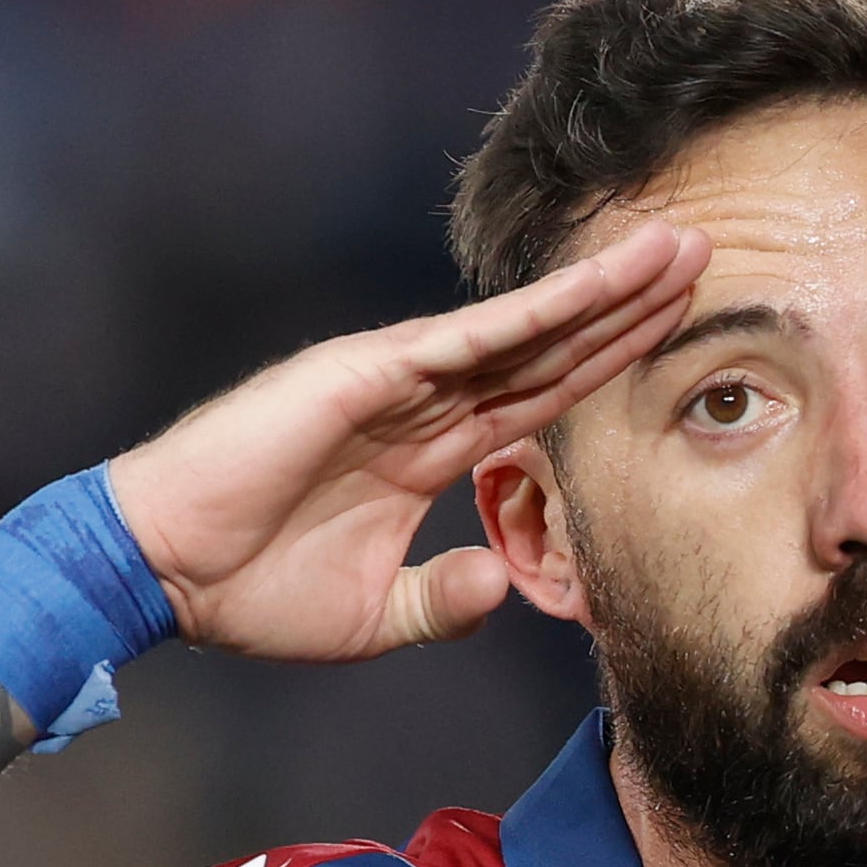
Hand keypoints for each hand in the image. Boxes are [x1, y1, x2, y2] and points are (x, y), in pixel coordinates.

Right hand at [106, 221, 710, 659]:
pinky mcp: (359, 375)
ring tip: (674, 250)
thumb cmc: (245, 591)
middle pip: (550, 346)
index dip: (610, 362)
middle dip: (628, 304)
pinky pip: (460, 341)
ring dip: (600, 291)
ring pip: (521, 329)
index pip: (542, 395)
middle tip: (706, 252)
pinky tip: (589, 291)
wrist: (160, 574)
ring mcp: (393, 380)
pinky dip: (528, 316)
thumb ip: (442, 599)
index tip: (679, 329)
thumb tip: (502, 584)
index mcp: (428, 449)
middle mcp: (421, 401)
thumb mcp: (370, 616)